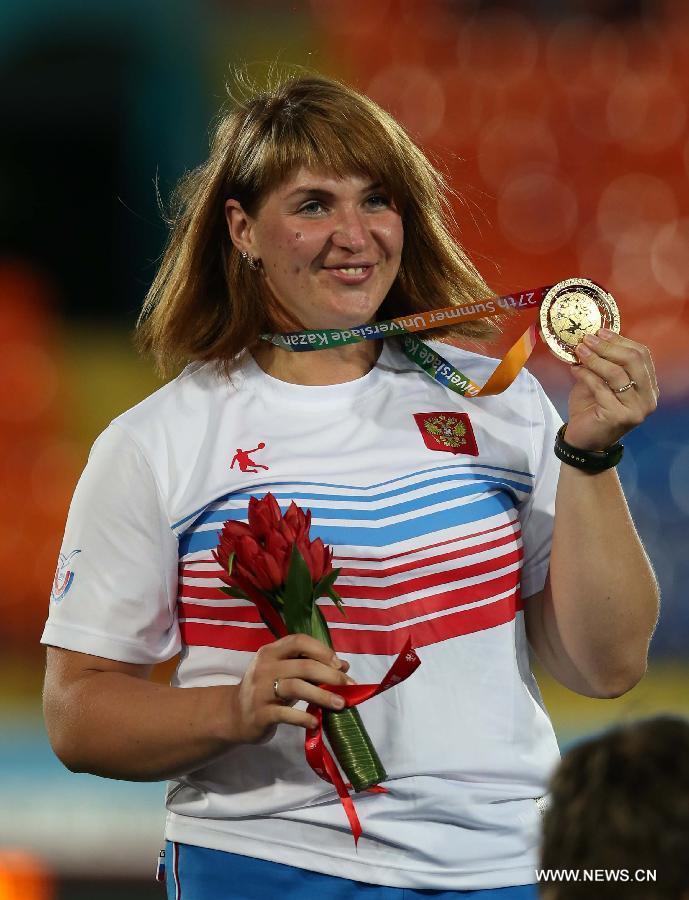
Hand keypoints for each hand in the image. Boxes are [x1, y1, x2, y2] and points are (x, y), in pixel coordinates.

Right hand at [232, 633, 353, 744]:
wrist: (234, 715)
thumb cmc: (266, 690)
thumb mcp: (284, 673)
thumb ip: (310, 666)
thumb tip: (344, 666)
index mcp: (271, 652)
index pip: (299, 641)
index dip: (322, 650)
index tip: (339, 664)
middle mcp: (264, 667)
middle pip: (304, 666)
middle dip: (331, 676)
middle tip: (349, 686)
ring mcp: (261, 690)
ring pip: (297, 687)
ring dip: (323, 696)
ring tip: (341, 704)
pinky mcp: (260, 713)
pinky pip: (287, 714)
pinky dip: (304, 717)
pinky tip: (316, 721)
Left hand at [565, 328, 658, 450]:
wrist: (583, 441)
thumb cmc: (592, 409)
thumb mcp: (599, 381)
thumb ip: (602, 363)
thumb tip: (592, 338)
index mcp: (648, 386)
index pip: (642, 355)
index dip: (620, 341)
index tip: (599, 331)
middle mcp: (648, 398)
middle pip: (633, 361)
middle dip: (608, 347)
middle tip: (587, 339)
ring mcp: (637, 409)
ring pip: (617, 374)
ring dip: (595, 359)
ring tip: (579, 351)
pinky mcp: (620, 416)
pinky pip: (601, 388)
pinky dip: (587, 375)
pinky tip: (575, 369)